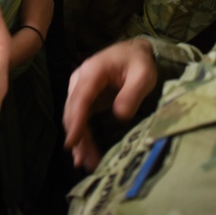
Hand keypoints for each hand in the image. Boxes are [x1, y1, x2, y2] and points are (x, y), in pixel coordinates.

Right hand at [63, 38, 157, 170]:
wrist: (134, 51)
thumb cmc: (138, 61)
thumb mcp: (143, 75)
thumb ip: (132, 93)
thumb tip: (119, 115)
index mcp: (93, 71)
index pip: (81, 98)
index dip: (76, 121)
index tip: (73, 142)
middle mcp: (80, 79)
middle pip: (73, 111)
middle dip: (77, 137)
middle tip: (84, 161)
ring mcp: (80, 89)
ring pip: (74, 117)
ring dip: (79, 140)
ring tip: (85, 163)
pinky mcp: (85, 98)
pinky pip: (80, 118)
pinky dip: (81, 135)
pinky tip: (84, 152)